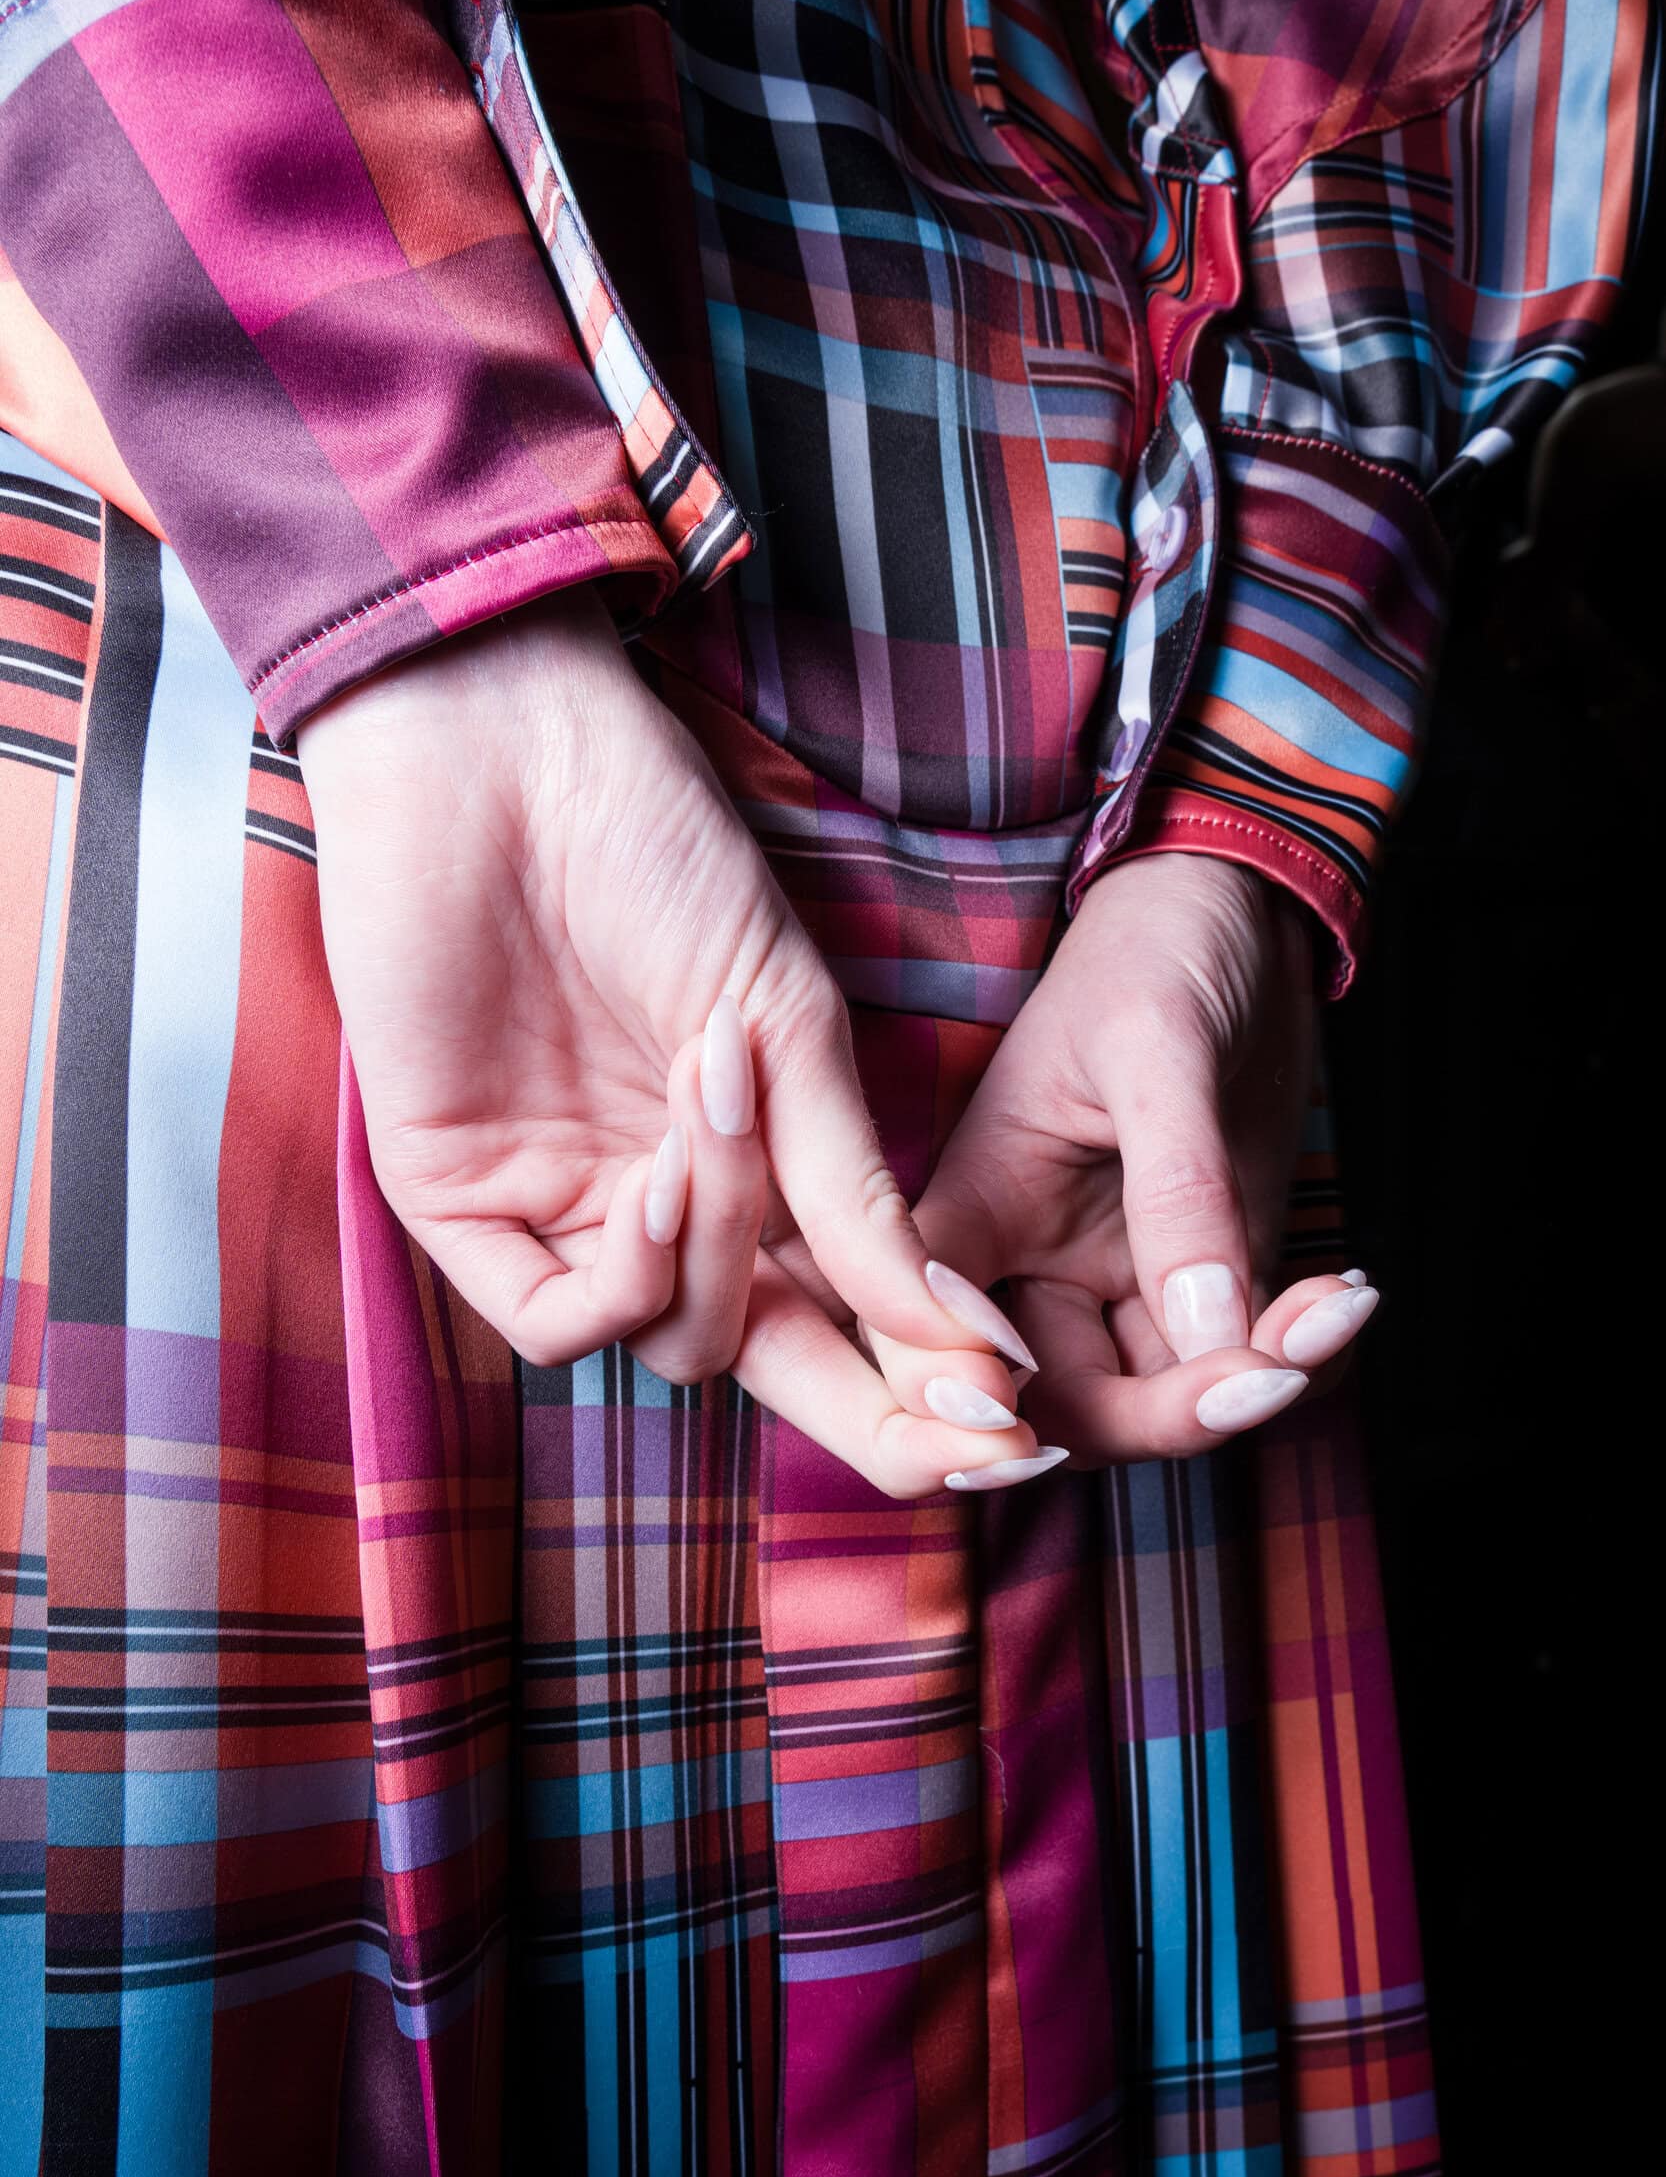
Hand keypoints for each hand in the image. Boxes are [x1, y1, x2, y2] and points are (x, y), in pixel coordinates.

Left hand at [298, 591, 1043, 1494]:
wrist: (505, 751)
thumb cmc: (658, 854)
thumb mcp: (790, 1028)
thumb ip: (857, 1193)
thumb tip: (966, 1342)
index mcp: (750, 1168)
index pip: (839, 1325)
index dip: (922, 1389)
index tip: (1015, 1425)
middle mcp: (658, 1209)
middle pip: (767, 1366)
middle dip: (870, 1403)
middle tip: (962, 1413)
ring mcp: (560, 1211)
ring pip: (678, 1344)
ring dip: (724, 1249)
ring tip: (721, 1103)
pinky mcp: (455, 1202)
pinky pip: (558, 1328)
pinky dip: (629, 1280)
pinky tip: (652, 1179)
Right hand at [906, 852, 1379, 1462]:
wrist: (1240, 907)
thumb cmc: (1159, 942)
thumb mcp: (1158, 1045)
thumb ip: (1177, 1191)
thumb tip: (1208, 1334)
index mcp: (973, 1211)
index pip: (937, 1352)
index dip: (980, 1417)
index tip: (1055, 1429)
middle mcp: (1034, 1265)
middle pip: (1066, 1407)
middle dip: (1171, 1410)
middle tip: (1272, 1370)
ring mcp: (1121, 1279)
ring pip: (1164, 1398)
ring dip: (1257, 1381)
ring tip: (1332, 1311)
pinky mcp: (1202, 1275)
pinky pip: (1239, 1360)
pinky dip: (1298, 1353)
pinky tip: (1341, 1296)